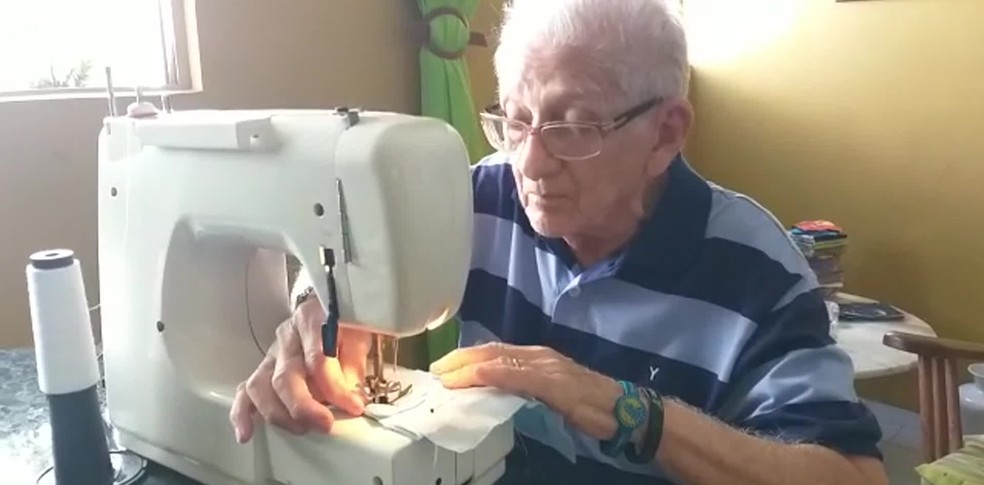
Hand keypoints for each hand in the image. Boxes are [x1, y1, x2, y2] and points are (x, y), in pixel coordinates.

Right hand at [229, 297, 371, 442]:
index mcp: (310, 321)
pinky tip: (247, 433)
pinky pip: (244, 392)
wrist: (324, 312)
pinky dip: (242, 414)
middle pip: (285, 376)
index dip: (336, 388)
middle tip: (325, 424)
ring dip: (279, 413)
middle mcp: (286, 338)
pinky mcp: (261, 371)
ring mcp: (270, 355)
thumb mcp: (357, 336)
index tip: (354, 407)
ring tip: (300, 429)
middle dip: (304, 406)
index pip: (317, 359)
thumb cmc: (341, 326)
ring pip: (260, 387)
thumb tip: (353, 401)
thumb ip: (354, 367)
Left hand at [429, 342, 623, 440]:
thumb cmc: (590, 404)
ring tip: (446, 373)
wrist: (624, 410)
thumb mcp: (549, 394)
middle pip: (492, 351)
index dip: (467, 357)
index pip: (495, 352)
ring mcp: (546, 366)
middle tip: (436, 369)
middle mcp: (538, 356)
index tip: (444, 366)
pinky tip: (478, 374)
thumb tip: (497, 393)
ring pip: (500, 360)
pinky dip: (495, 372)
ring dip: (469, 365)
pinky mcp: (554, 382)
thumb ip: (525, 389)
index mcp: (536, 358)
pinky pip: (518, 375)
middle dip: (461, 359)